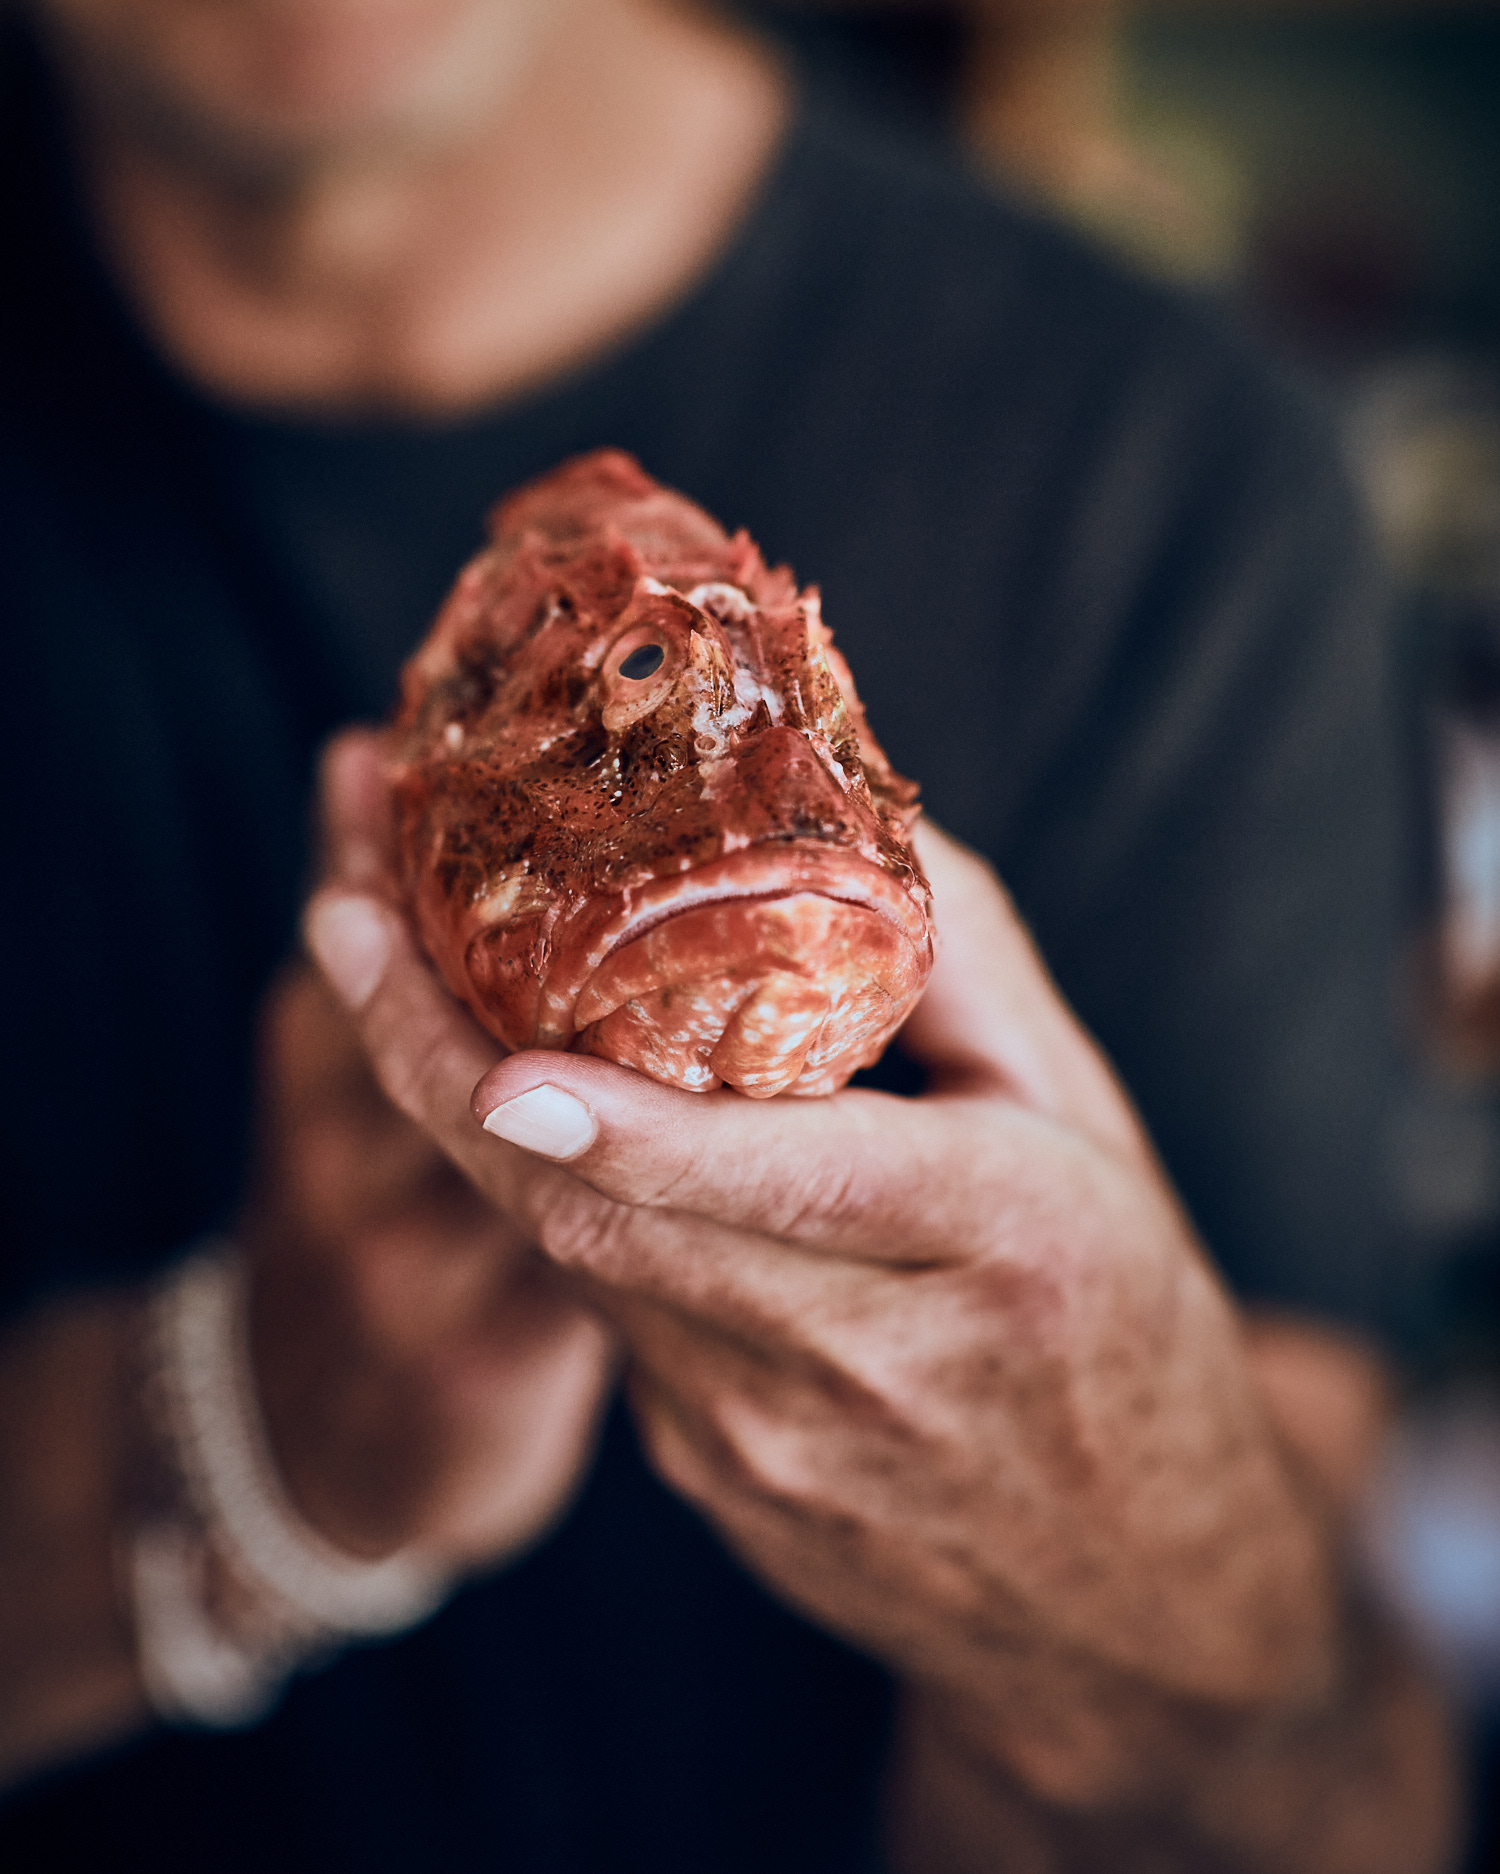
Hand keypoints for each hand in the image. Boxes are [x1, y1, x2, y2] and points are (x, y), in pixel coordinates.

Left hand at [305, 731, 1338, 1806]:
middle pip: (602, 1223)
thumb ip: (970, 962)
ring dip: (464, 1112)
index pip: (777, 1186)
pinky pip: (603, 1308)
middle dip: (440, 1071)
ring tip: (386, 969)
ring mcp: (765, 1439)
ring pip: (574, 1257)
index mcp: (987, 1236)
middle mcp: (858, 1354)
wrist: (1130, 1598)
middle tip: (343, 920)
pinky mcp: (706, 1476)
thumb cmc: (1122, 1322)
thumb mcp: (1092, 1123)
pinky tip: (513, 1101)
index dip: (628, 1131)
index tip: (504, 1068)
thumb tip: (838, 811)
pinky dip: (549, 1190)